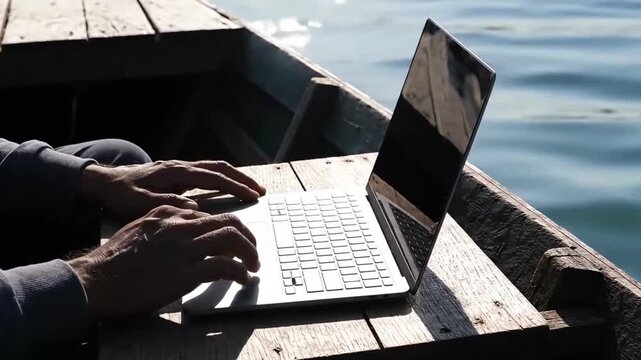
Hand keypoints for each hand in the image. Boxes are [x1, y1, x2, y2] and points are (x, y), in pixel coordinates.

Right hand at [68, 205, 259, 316]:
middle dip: (247, 236)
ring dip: (249, 252)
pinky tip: (242, 279)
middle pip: (229, 220)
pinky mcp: (185, 272)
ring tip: (252, 265)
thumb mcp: (140, 229)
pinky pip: (225, 266)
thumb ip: (165, 225)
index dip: (230, 226)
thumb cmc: (114, 260)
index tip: (238, 237)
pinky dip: (239, 272)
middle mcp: (179, 225)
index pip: (211, 214)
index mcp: (168, 213)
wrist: (94, 280)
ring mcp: (183, 247)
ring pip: (232, 238)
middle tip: (253, 251)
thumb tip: (187, 230)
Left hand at [80, 160, 266, 217]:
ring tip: (252, 190)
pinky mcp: (178, 174)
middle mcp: (181, 167)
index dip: (235, 186)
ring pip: (215, 169)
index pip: (213, 177)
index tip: (252, 195)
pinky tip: (230, 190)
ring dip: (235, 178)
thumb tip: (193, 209)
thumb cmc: (121, 194)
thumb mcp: (138, 203)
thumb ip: (165, 204)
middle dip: (242, 178)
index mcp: (175, 173)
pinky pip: (207, 174)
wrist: (105, 182)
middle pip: (220, 168)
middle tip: (261, 191)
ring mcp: (181, 169)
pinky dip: (223, 180)